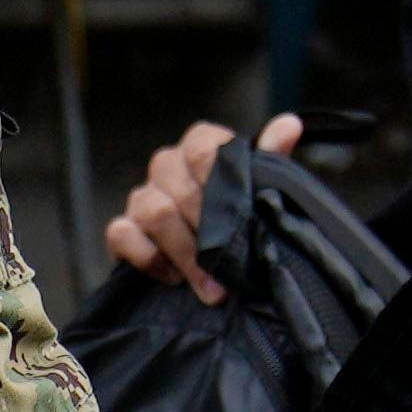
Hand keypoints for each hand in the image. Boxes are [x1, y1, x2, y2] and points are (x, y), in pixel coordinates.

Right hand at [106, 109, 307, 301]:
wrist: (214, 261)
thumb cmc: (239, 218)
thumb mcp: (261, 190)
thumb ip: (271, 160)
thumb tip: (290, 124)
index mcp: (200, 148)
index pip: (203, 147)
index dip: (220, 179)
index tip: (241, 212)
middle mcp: (167, 166)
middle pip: (180, 188)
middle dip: (210, 234)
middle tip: (233, 268)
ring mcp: (141, 197)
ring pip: (155, 213)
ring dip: (186, 254)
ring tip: (211, 286)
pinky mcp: (122, 229)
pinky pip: (121, 234)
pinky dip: (149, 258)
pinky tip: (173, 277)